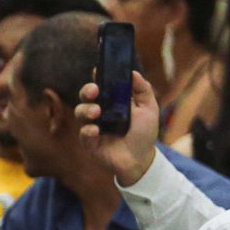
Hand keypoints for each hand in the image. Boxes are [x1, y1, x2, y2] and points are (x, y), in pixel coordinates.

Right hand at [73, 71, 161, 186]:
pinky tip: (96, 131)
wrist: (141, 159)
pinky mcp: (89, 142)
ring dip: (86, 109)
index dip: (97, 77)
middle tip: (94, 91)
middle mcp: (100, 111)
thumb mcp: (149, 109)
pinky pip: (83, 133)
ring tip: (96, 112)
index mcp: (113, 101)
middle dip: (87, 90)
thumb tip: (133, 72)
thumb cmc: (144, 133)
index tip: (97, 71)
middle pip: (86, 96)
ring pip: (80, 112)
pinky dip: (87, 130)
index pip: (102, 86)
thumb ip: (143, 90)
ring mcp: (93, 125)